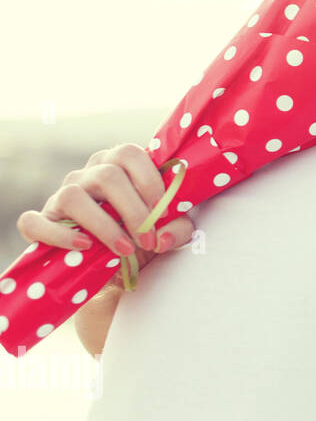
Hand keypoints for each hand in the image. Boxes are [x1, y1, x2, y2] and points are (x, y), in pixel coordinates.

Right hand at [16, 143, 193, 274]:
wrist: (110, 266)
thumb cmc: (138, 237)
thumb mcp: (164, 232)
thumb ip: (176, 229)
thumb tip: (163, 237)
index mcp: (117, 167)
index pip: (129, 154)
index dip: (149, 181)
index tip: (163, 212)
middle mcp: (87, 175)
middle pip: (107, 176)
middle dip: (133, 210)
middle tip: (148, 239)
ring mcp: (61, 196)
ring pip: (73, 195)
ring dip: (103, 226)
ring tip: (124, 249)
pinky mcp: (41, 221)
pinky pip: (34, 221)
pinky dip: (58, 235)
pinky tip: (84, 246)